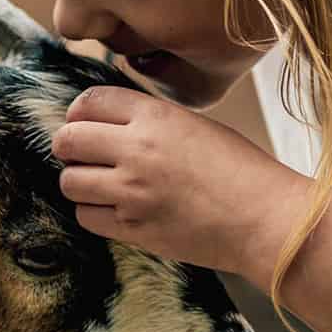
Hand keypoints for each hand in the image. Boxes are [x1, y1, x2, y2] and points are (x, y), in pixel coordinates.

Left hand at [52, 85, 309, 278]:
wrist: (264, 218)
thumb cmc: (241, 170)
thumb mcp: (197, 126)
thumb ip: (151, 121)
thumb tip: (109, 122)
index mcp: (155, 117)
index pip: (89, 103)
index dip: (79, 114)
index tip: (83, 124)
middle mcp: (137, 150)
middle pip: (67, 141)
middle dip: (68, 147)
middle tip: (81, 156)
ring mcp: (131, 192)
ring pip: (70, 182)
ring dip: (80, 182)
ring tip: (100, 185)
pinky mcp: (132, 228)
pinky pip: (86, 217)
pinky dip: (94, 213)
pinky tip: (115, 210)